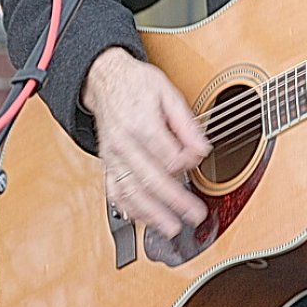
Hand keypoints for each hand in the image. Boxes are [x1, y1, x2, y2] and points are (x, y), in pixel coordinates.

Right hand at [82, 47, 210, 236]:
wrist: (105, 79)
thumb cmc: (138, 85)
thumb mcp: (168, 93)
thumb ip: (187, 124)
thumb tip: (202, 150)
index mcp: (141, 123)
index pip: (168, 155)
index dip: (187, 164)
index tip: (199, 163)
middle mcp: (124, 144)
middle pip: (150, 179)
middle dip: (175, 201)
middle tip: (194, 215)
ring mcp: (113, 157)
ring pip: (131, 192)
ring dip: (152, 214)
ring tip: (171, 228)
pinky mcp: (108, 164)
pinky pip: (115, 191)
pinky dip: (129, 209)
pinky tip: (143, 219)